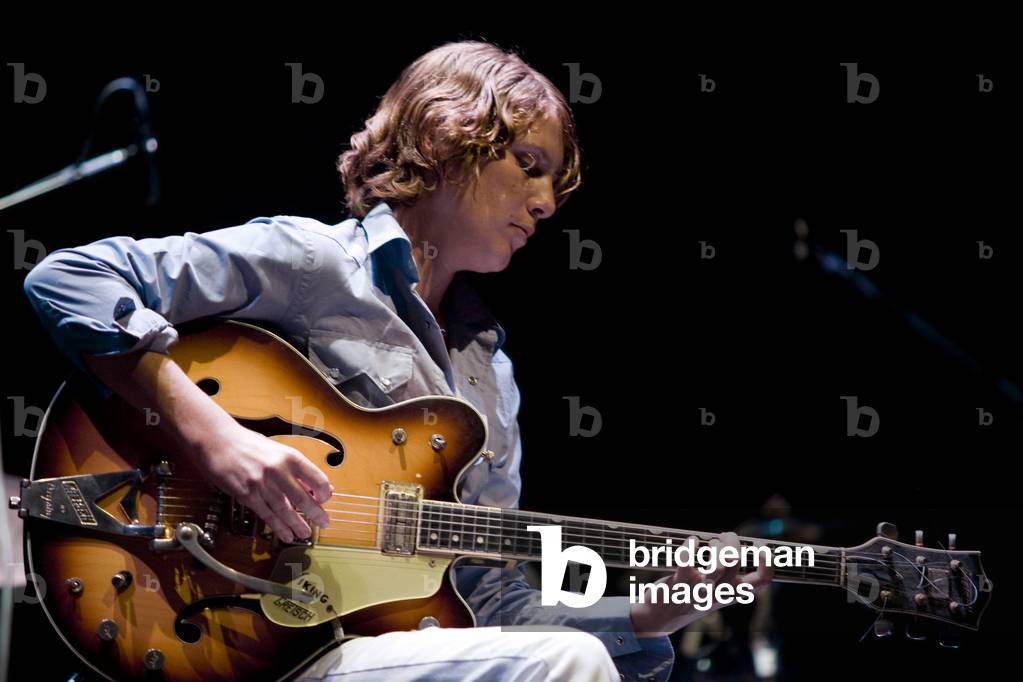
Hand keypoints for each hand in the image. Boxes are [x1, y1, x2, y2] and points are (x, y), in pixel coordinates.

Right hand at [194, 421, 333, 541]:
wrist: (218, 441)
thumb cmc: (248, 444)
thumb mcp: (278, 451)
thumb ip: (296, 469)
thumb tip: (315, 485)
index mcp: (290, 457)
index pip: (316, 478)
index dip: (324, 492)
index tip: (325, 500)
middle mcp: (278, 470)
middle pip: (302, 498)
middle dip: (315, 514)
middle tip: (324, 522)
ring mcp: (262, 484)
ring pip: (284, 510)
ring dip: (297, 525)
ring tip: (304, 533)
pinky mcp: (247, 495)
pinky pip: (266, 515)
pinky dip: (278, 527)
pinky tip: (285, 534)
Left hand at [629, 532, 772, 636]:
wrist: (662, 617)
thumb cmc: (691, 596)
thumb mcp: (716, 591)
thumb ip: (729, 574)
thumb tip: (734, 543)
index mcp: (733, 594)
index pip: (762, 581)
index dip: (767, 560)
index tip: (758, 543)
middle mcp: (719, 594)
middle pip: (735, 563)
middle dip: (731, 541)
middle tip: (724, 536)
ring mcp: (700, 590)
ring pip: (717, 566)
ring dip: (714, 546)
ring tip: (709, 543)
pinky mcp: (680, 584)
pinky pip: (687, 562)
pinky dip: (690, 546)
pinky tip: (691, 541)